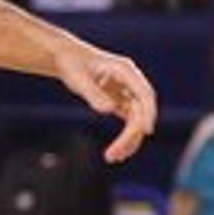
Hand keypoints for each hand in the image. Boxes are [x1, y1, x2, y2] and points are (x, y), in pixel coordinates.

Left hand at [60, 41, 157, 160]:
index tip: (146, 131)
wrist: (66, 57)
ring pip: (137, 120)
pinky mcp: (121, 100)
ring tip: (113, 157)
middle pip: (142, 111)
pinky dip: (126, 137)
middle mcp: (131, 81)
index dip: (148, 113)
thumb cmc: (71, 63)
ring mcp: (128, 91)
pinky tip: (117, 152)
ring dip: (129, 140)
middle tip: (117, 154)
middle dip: (133, 134)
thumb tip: (109, 110)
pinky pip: (130, 122)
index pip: (144, 94)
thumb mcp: (78, 78)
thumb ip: (93, 93)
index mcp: (125, 70)